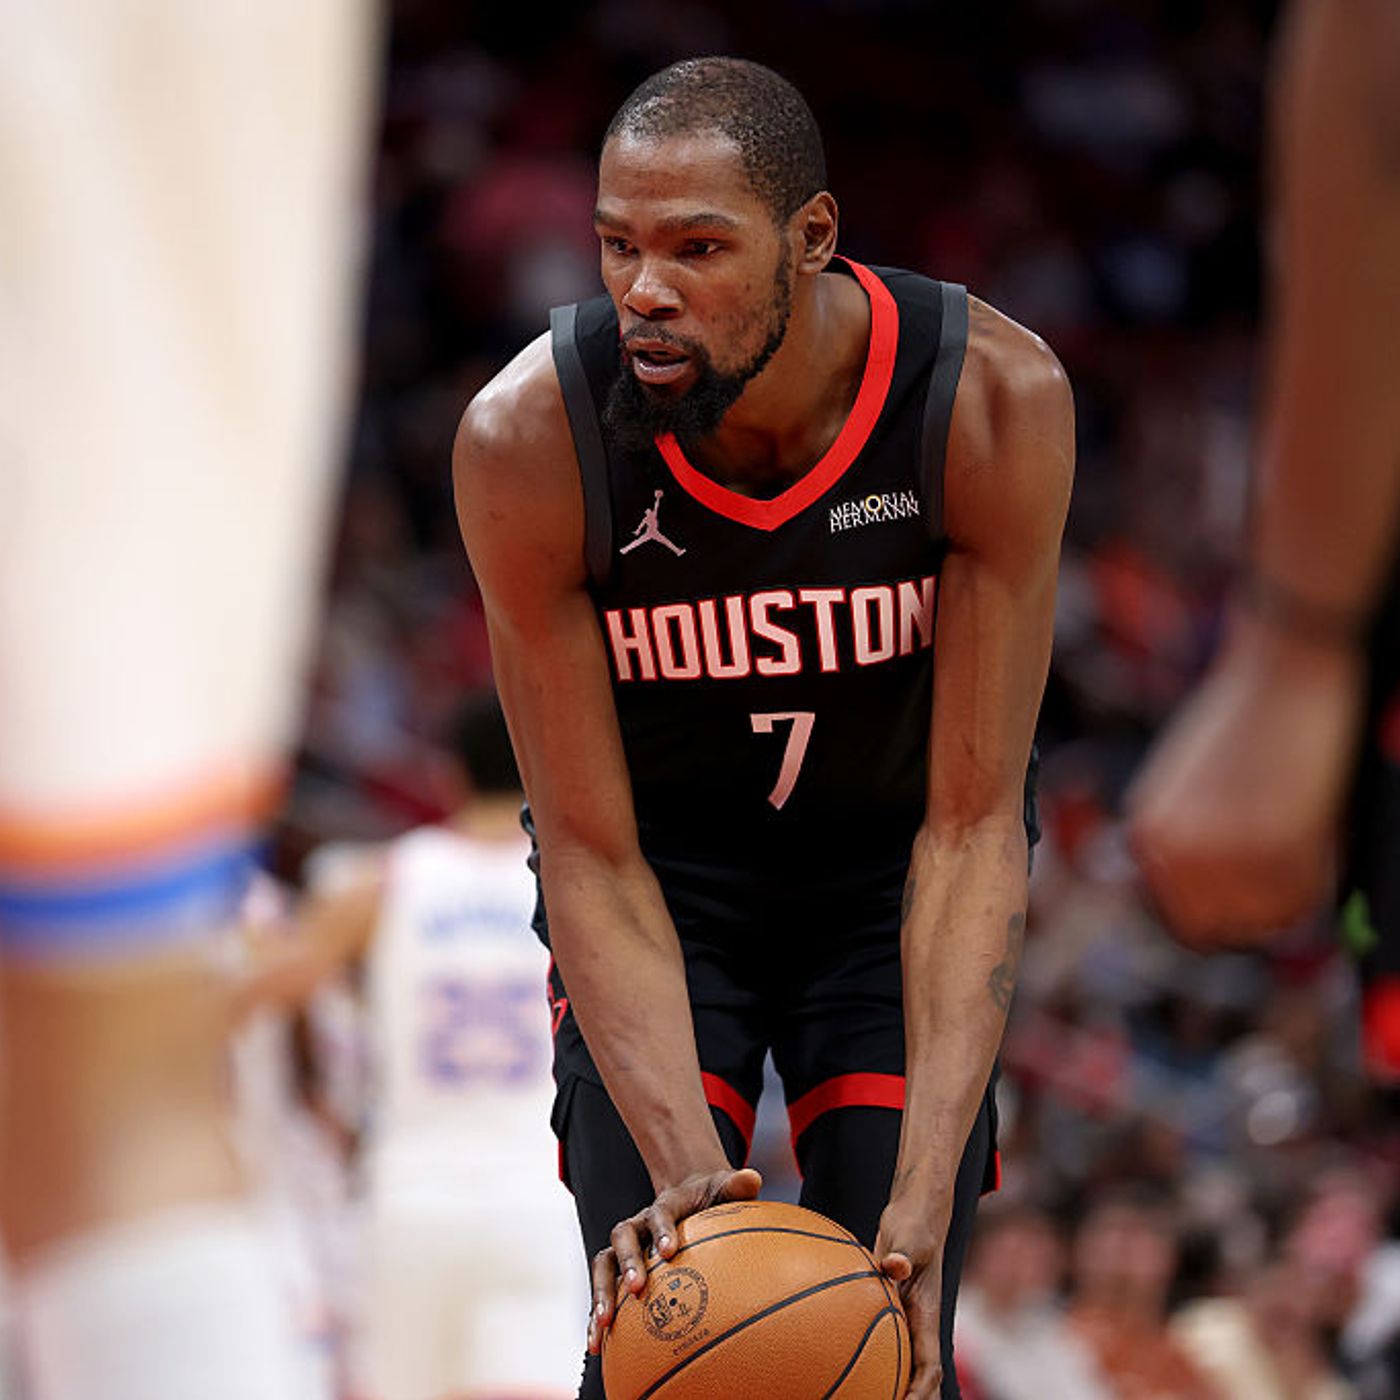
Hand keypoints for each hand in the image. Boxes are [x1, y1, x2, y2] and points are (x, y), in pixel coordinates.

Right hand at [587, 1166, 760, 1352]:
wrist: (688, 1198)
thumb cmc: (711, 1198)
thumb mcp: (723, 1189)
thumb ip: (736, 1186)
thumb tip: (752, 1179)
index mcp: (665, 1206)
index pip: (660, 1213)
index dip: (662, 1230)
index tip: (669, 1251)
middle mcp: (639, 1224)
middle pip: (623, 1235)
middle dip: (627, 1261)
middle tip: (636, 1288)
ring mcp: (626, 1247)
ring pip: (604, 1264)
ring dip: (600, 1292)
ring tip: (603, 1325)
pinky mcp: (618, 1270)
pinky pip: (603, 1291)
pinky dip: (596, 1316)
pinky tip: (597, 1346)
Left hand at [874, 1196, 949, 1399]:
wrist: (917, 1211)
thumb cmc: (915, 1222)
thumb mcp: (910, 1236)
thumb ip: (903, 1253)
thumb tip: (893, 1266)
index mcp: (928, 1316)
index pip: (929, 1367)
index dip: (919, 1393)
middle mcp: (919, 1325)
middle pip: (920, 1378)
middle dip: (908, 1397)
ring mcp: (906, 1319)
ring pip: (901, 1365)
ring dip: (889, 1384)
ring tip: (855, 1394)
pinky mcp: (890, 1309)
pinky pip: (882, 1342)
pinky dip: (867, 1359)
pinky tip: (835, 1363)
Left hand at [1127, 620, 1363, 947]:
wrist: (1281, 666)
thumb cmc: (1241, 717)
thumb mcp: (1186, 784)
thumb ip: (1184, 837)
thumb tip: (1200, 892)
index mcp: (1148, 830)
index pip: (1176, 916)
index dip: (1218, 914)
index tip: (1247, 896)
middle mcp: (1172, 848)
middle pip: (1211, 932)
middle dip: (1249, 915)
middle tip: (1278, 879)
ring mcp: (1220, 850)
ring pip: (1259, 925)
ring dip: (1283, 900)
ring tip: (1294, 847)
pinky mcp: (1274, 844)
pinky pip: (1299, 903)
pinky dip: (1313, 883)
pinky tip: (1311, 838)